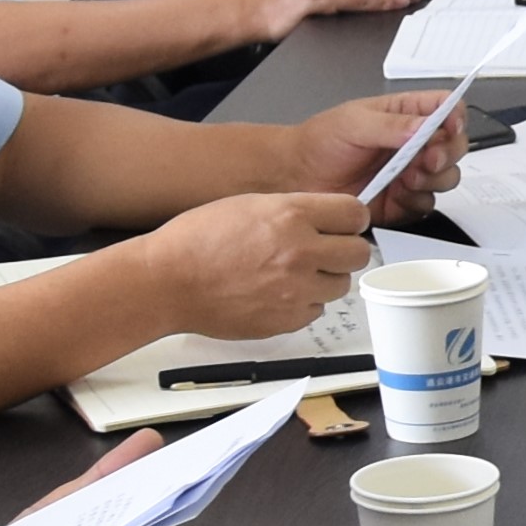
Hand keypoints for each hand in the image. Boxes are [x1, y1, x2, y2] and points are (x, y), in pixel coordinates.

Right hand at [140, 187, 376, 336]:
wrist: (168, 282)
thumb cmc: (197, 240)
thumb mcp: (250, 205)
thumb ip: (294, 211)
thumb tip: (326, 222)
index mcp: (291, 215)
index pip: (355, 214)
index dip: (350, 220)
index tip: (343, 225)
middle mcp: (300, 252)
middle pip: (358, 253)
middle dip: (344, 251)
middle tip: (325, 251)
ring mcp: (295, 290)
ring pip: (340, 285)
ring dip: (324, 279)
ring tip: (291, 273)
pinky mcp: (287, 319)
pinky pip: (315, 310)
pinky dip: (303, 303)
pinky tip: (276, 292)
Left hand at [290, 89, 460, 220]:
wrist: (297, 175)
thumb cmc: (321, 141)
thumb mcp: (354, 123)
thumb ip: (391, 125)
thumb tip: (423, 127)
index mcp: (405, 115)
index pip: (446, 109)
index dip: (455, 117)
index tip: (449, 127)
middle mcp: (413, 144)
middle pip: (455, 145)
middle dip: (448, 153)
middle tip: (429, 159)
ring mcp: (410, 173)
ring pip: (446, 177)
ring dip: (434, 179)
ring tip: (407, 178)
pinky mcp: (402, 202)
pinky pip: (426, 205)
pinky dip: (416, 201)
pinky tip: (397, 195)